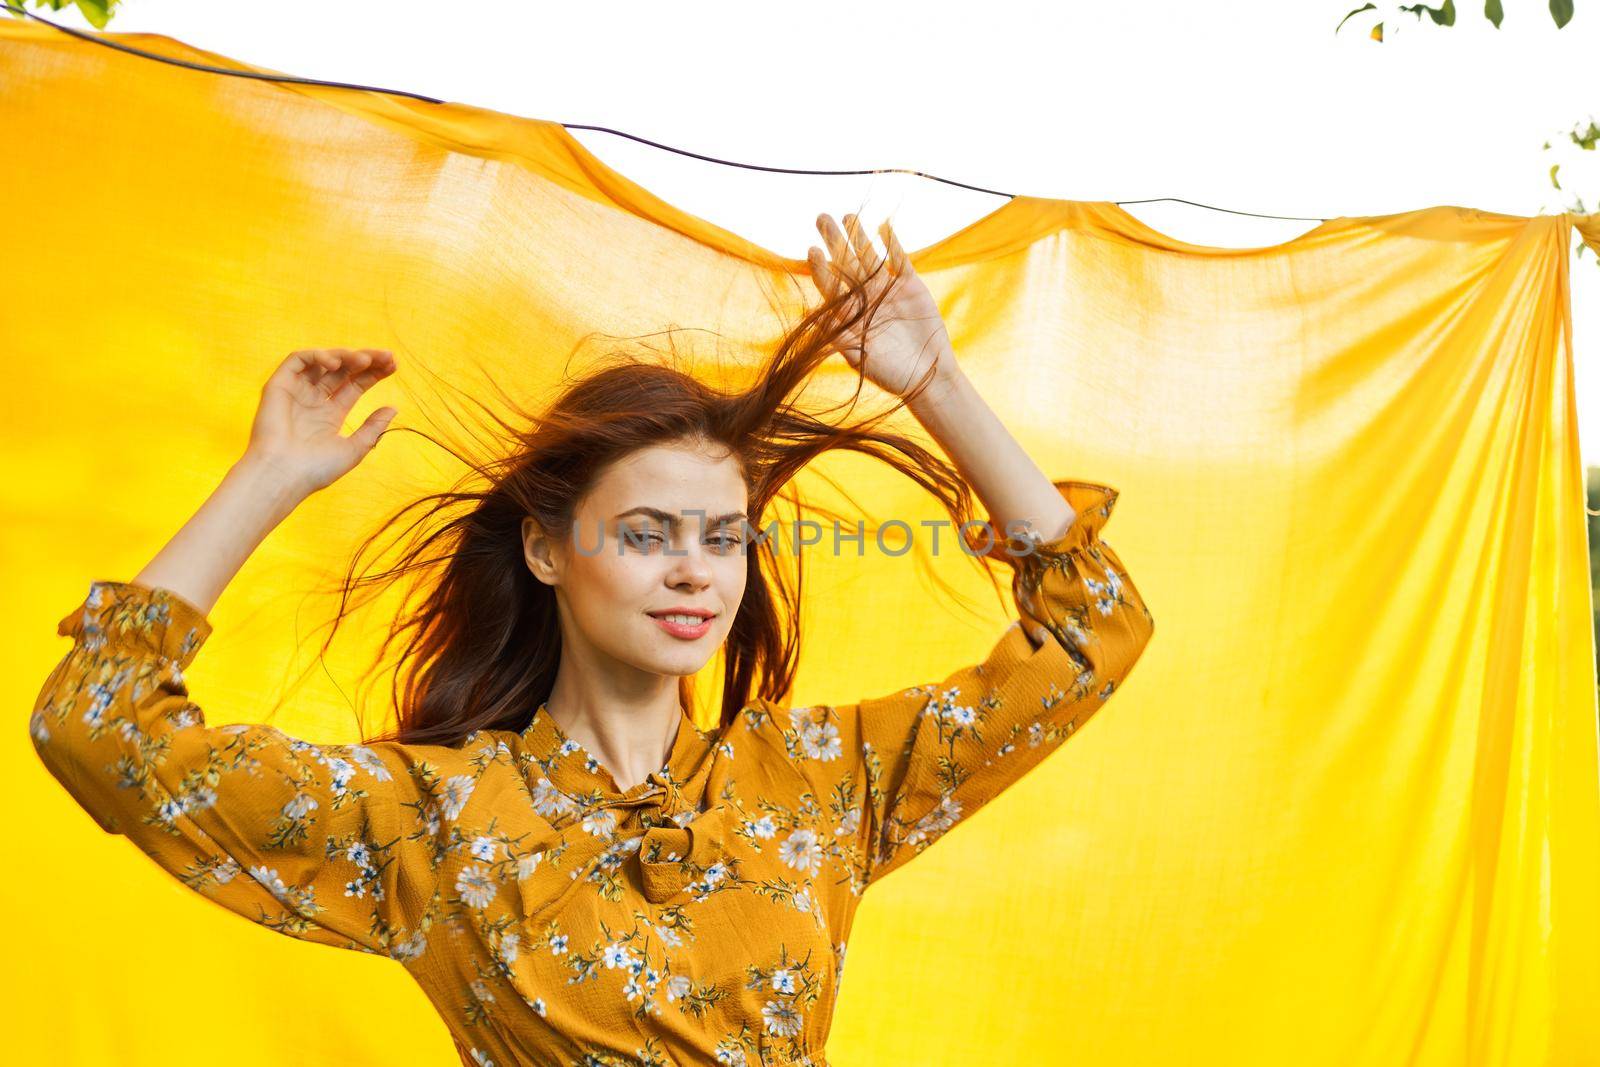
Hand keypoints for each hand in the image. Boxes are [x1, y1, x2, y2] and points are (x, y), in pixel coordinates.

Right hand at [244, 348, 397, 495]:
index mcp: (331, 414)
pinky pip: (297, 360)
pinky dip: (317, 355)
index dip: (374, 373)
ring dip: (345, 355)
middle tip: (387, 356)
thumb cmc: (316, 469)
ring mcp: (297, 391)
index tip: (393, 365)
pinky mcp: (279, 385)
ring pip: (323, 361)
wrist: (284, 476)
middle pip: (343, 370)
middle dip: (366, 360)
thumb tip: (393, 408)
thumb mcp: (353, 448)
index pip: (355, 385)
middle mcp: (314, 400)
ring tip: (364, 360)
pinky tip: (335, 363)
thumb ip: (372, 428)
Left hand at [805, 213, 955, 398]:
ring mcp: (887, 290)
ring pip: (870, 257)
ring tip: (847, 216)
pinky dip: (893, 244)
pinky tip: (883, 226)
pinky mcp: (911, 286)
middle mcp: (865, 297)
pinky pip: (900, 260)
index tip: (812, 251)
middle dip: (834, 241)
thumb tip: (816, 320)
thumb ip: (840, 337)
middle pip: (846, 264)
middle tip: (821, 218)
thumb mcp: (860, 358)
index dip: (821, 269)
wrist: (927, 377)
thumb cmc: (889, 374)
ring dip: (859, 237)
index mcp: (849, 313)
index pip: (830, 286)